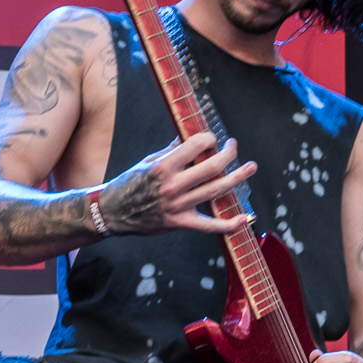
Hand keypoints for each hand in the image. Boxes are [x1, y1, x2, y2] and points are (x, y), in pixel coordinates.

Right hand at [97, 131, 255, 235]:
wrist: (112, 213)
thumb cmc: (129, 184)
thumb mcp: (147, 162)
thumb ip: (171, 151)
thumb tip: (189, 137)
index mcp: (163, 167)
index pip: (194, 146)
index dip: (208, 138)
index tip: (212, 138)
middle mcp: (172, 186)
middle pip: (212, 167)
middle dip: (228, 154)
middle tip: (233, 147)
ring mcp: (178, 206)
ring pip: (216, 190)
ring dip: (237, 178)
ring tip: (250, 168)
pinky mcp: (180, 222)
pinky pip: (208, 225)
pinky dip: (228, 224)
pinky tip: (243, 218)